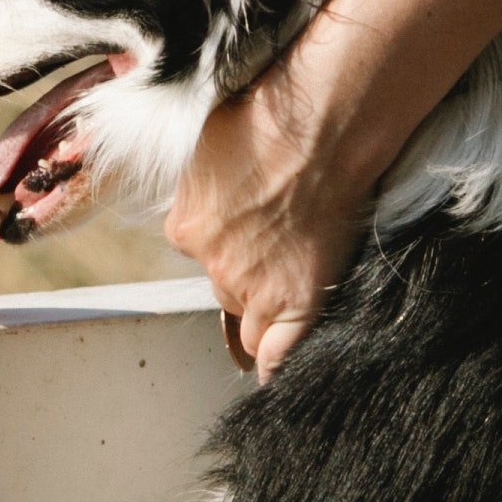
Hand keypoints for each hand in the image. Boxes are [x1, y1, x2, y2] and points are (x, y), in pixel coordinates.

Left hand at [166, 38, 372, 378]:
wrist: (317, 129)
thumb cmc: (267, 118)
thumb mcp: (205, 141)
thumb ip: (200, 178)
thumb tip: (202, 180)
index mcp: (185, 229)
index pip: (202, 254)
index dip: (228, 246)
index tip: (249, 234)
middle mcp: (212, 266)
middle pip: (225, 291)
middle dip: (245, 279)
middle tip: (277, 255)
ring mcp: (254, 289)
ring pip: (249, 326)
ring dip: (263, 319)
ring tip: (284, 310)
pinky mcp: (296, 303)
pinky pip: (280, 354)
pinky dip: (278, 370)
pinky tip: (278, 383)